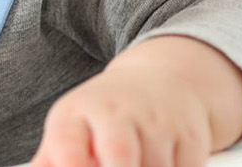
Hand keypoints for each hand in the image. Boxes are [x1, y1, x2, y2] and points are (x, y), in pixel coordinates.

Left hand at [31, 36, 241, 166]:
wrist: (163, 82)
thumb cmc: (103, 116)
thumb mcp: (70, 129)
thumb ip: (50, 161)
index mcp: (77, 114)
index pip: (67, 141)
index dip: (69, 163)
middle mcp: (118, 113)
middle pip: (119, 156)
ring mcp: (158, 124)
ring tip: (135, 163)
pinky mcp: (192, 138)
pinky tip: (160, 164)